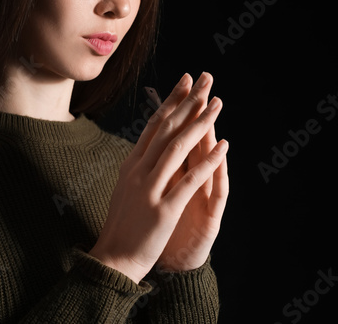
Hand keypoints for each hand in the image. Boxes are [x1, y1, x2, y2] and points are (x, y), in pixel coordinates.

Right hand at [89, 72, 227, 283]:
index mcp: (130, 165)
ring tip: (218, 104)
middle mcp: (138, 171)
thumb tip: (148, 146)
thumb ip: (137, 166)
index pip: (153, 126)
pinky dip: (208, 162)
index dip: (171, 101)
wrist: (113, 259)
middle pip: (166, 129)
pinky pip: (190, 181)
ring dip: (200, 123)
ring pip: (178, 148)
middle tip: (206, 78)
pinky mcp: (163, 210)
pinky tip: (224, 146)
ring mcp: (150, 189)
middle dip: (188, 101)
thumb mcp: (125, 188)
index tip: (185, 82)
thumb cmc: (122, 225)